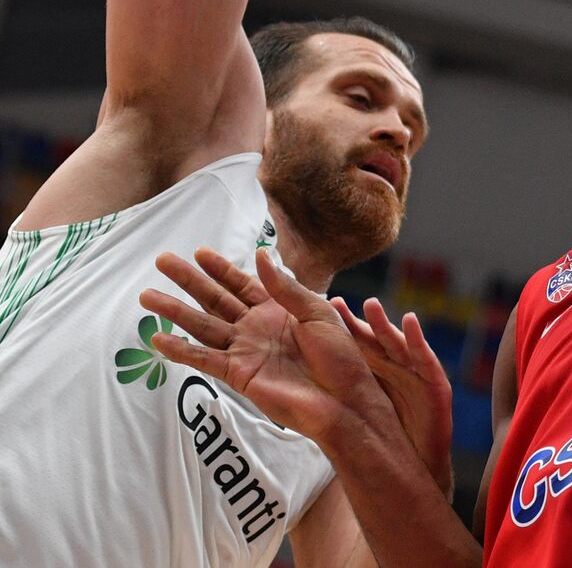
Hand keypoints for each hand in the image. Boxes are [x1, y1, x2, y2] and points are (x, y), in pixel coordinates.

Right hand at [139, 248, 391, 442]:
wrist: (344, 400)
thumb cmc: (341, 357)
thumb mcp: (318, 313)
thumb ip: (285, 288)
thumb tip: (260, 255)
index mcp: (279, 310)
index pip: (242, 284)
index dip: (221, 269)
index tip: (198, 252)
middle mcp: (257, 328)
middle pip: (216, 299)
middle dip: (189, 281)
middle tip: (162, 261)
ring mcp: (245, 351)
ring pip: (203, 326)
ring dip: (175, 311)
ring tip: (147, 296)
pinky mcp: (239, 375)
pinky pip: (205, 360)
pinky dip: (182, 350)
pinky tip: (158, 338)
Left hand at [330, 297, 454, 496]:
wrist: (421, 463)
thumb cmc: (394, 437)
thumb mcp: (365, 412)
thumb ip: (344, 391)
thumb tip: (306, 379)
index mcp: (379, 372)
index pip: (357, 346)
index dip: (340, 328)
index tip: (320, 311)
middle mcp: (396, 368)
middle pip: (373, 341)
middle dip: (356, 321)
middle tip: (333, 304)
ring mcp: (417, 374)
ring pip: (397, 344)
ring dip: (384, 324)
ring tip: (370, 305)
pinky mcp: (436, 383)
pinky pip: (425, 358)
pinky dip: (417, 339)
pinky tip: (409, 321)